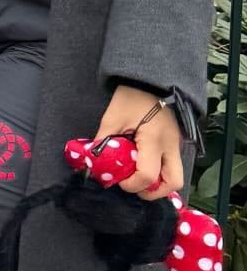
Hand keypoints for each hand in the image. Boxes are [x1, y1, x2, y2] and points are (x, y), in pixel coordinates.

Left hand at [92, 86, 183, 200]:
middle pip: (173, 183)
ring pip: (176, 176)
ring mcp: (177, 144)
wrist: (151, 78)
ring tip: (139, 177)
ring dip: (158, 184)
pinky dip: (160, 172)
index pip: (148, 175)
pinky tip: (144, 164)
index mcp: (154, 140)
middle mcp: (171, 146)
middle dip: (153, 191)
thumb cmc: (132, 96)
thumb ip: (103, 142)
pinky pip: (173, 165)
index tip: (118, 180)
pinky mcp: (176, 142)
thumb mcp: (113, 117)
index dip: (131, 185)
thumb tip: (93, 162)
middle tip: (135, 185)